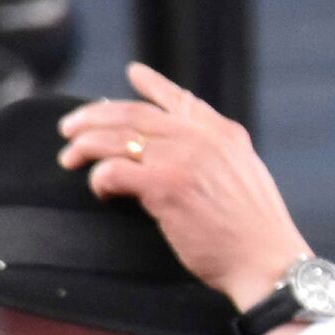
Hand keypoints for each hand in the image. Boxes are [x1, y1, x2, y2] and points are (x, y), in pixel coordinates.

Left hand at [56, 66, 310, 312]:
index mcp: (224, 135)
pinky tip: (101, 192)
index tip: (134, 73)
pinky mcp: (164, 187)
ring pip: (116, 138)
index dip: (153, 84)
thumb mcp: (246, 177)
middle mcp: (202, 139)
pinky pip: (113, 171)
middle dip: (94, 116)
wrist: (266, 261)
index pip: (181, 100)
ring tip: (68, 157)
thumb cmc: (254, 233)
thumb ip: (216, 157)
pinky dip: (99, 179)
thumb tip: (180, 155)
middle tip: (70, 126)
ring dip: (84, 146)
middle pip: (134, 114)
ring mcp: (183, 160)